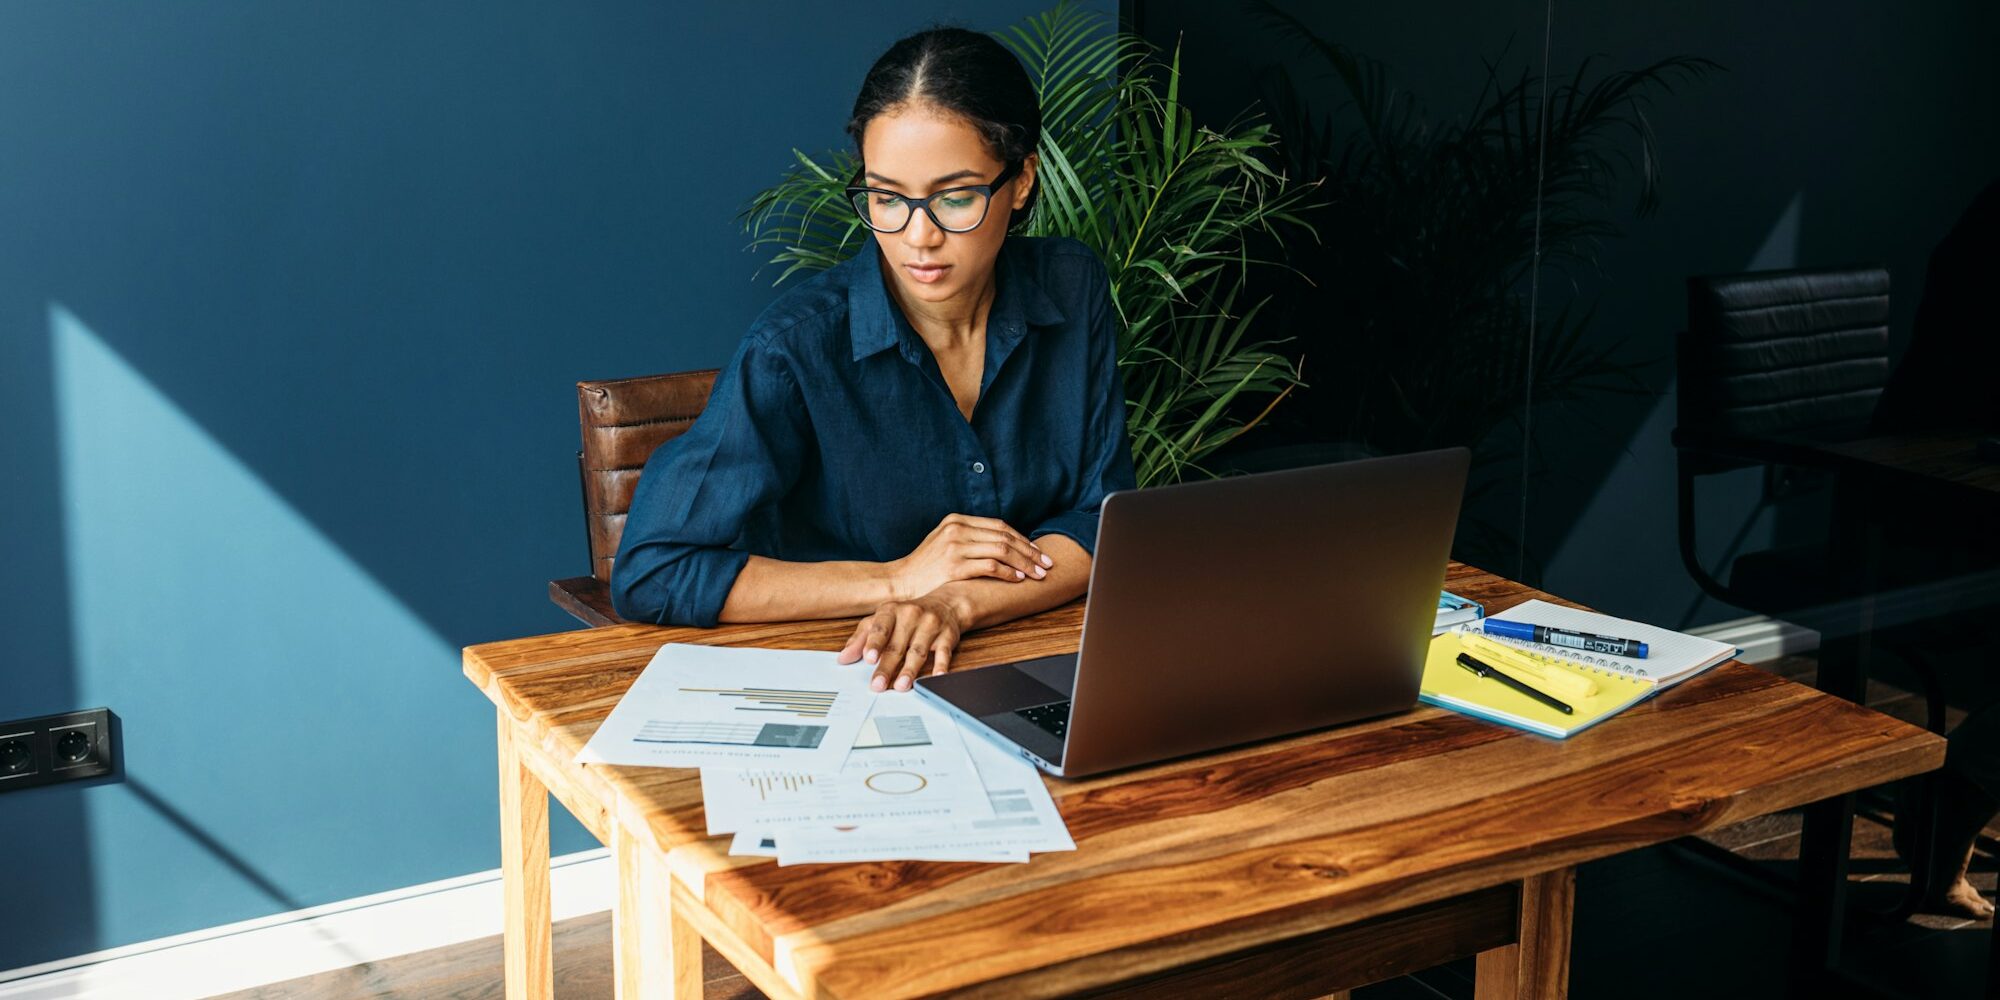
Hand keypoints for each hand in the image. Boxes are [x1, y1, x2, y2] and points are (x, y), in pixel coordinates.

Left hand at [836, 592, 966, 691]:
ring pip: (918, 651)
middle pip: (897, 645)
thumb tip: (843, 658)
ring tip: (901, 686)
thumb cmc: (907, 615)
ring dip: (909, 670)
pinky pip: (943, 653)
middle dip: (887, 667)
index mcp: (891, 611)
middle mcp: (911, 615)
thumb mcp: (882, 620)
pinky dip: (940, 666)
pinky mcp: (947, 636)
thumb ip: (861, 638)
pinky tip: (935, 677)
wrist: (946, 604)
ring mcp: (930, 625)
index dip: (874, 643)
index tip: (868, 659)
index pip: (881, 628)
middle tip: (878, 685)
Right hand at [887, 513, 1053, 600]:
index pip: (999, 526)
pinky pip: (990, 566)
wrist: (899, 581)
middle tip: (1047, 564)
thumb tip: (1001, 544)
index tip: (1038, 552)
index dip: (1022, 539)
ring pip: (1002, 550)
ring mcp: (955, 547)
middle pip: (1005, 536)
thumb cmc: (925, 567)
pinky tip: (1018, 579)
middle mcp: (957, 529)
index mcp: (956, 520)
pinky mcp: (954, 566)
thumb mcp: (944, 542)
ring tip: (1038, 574)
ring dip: (1024, 563)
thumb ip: (969, 538)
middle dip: (1030, 551)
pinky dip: (1008, 572)